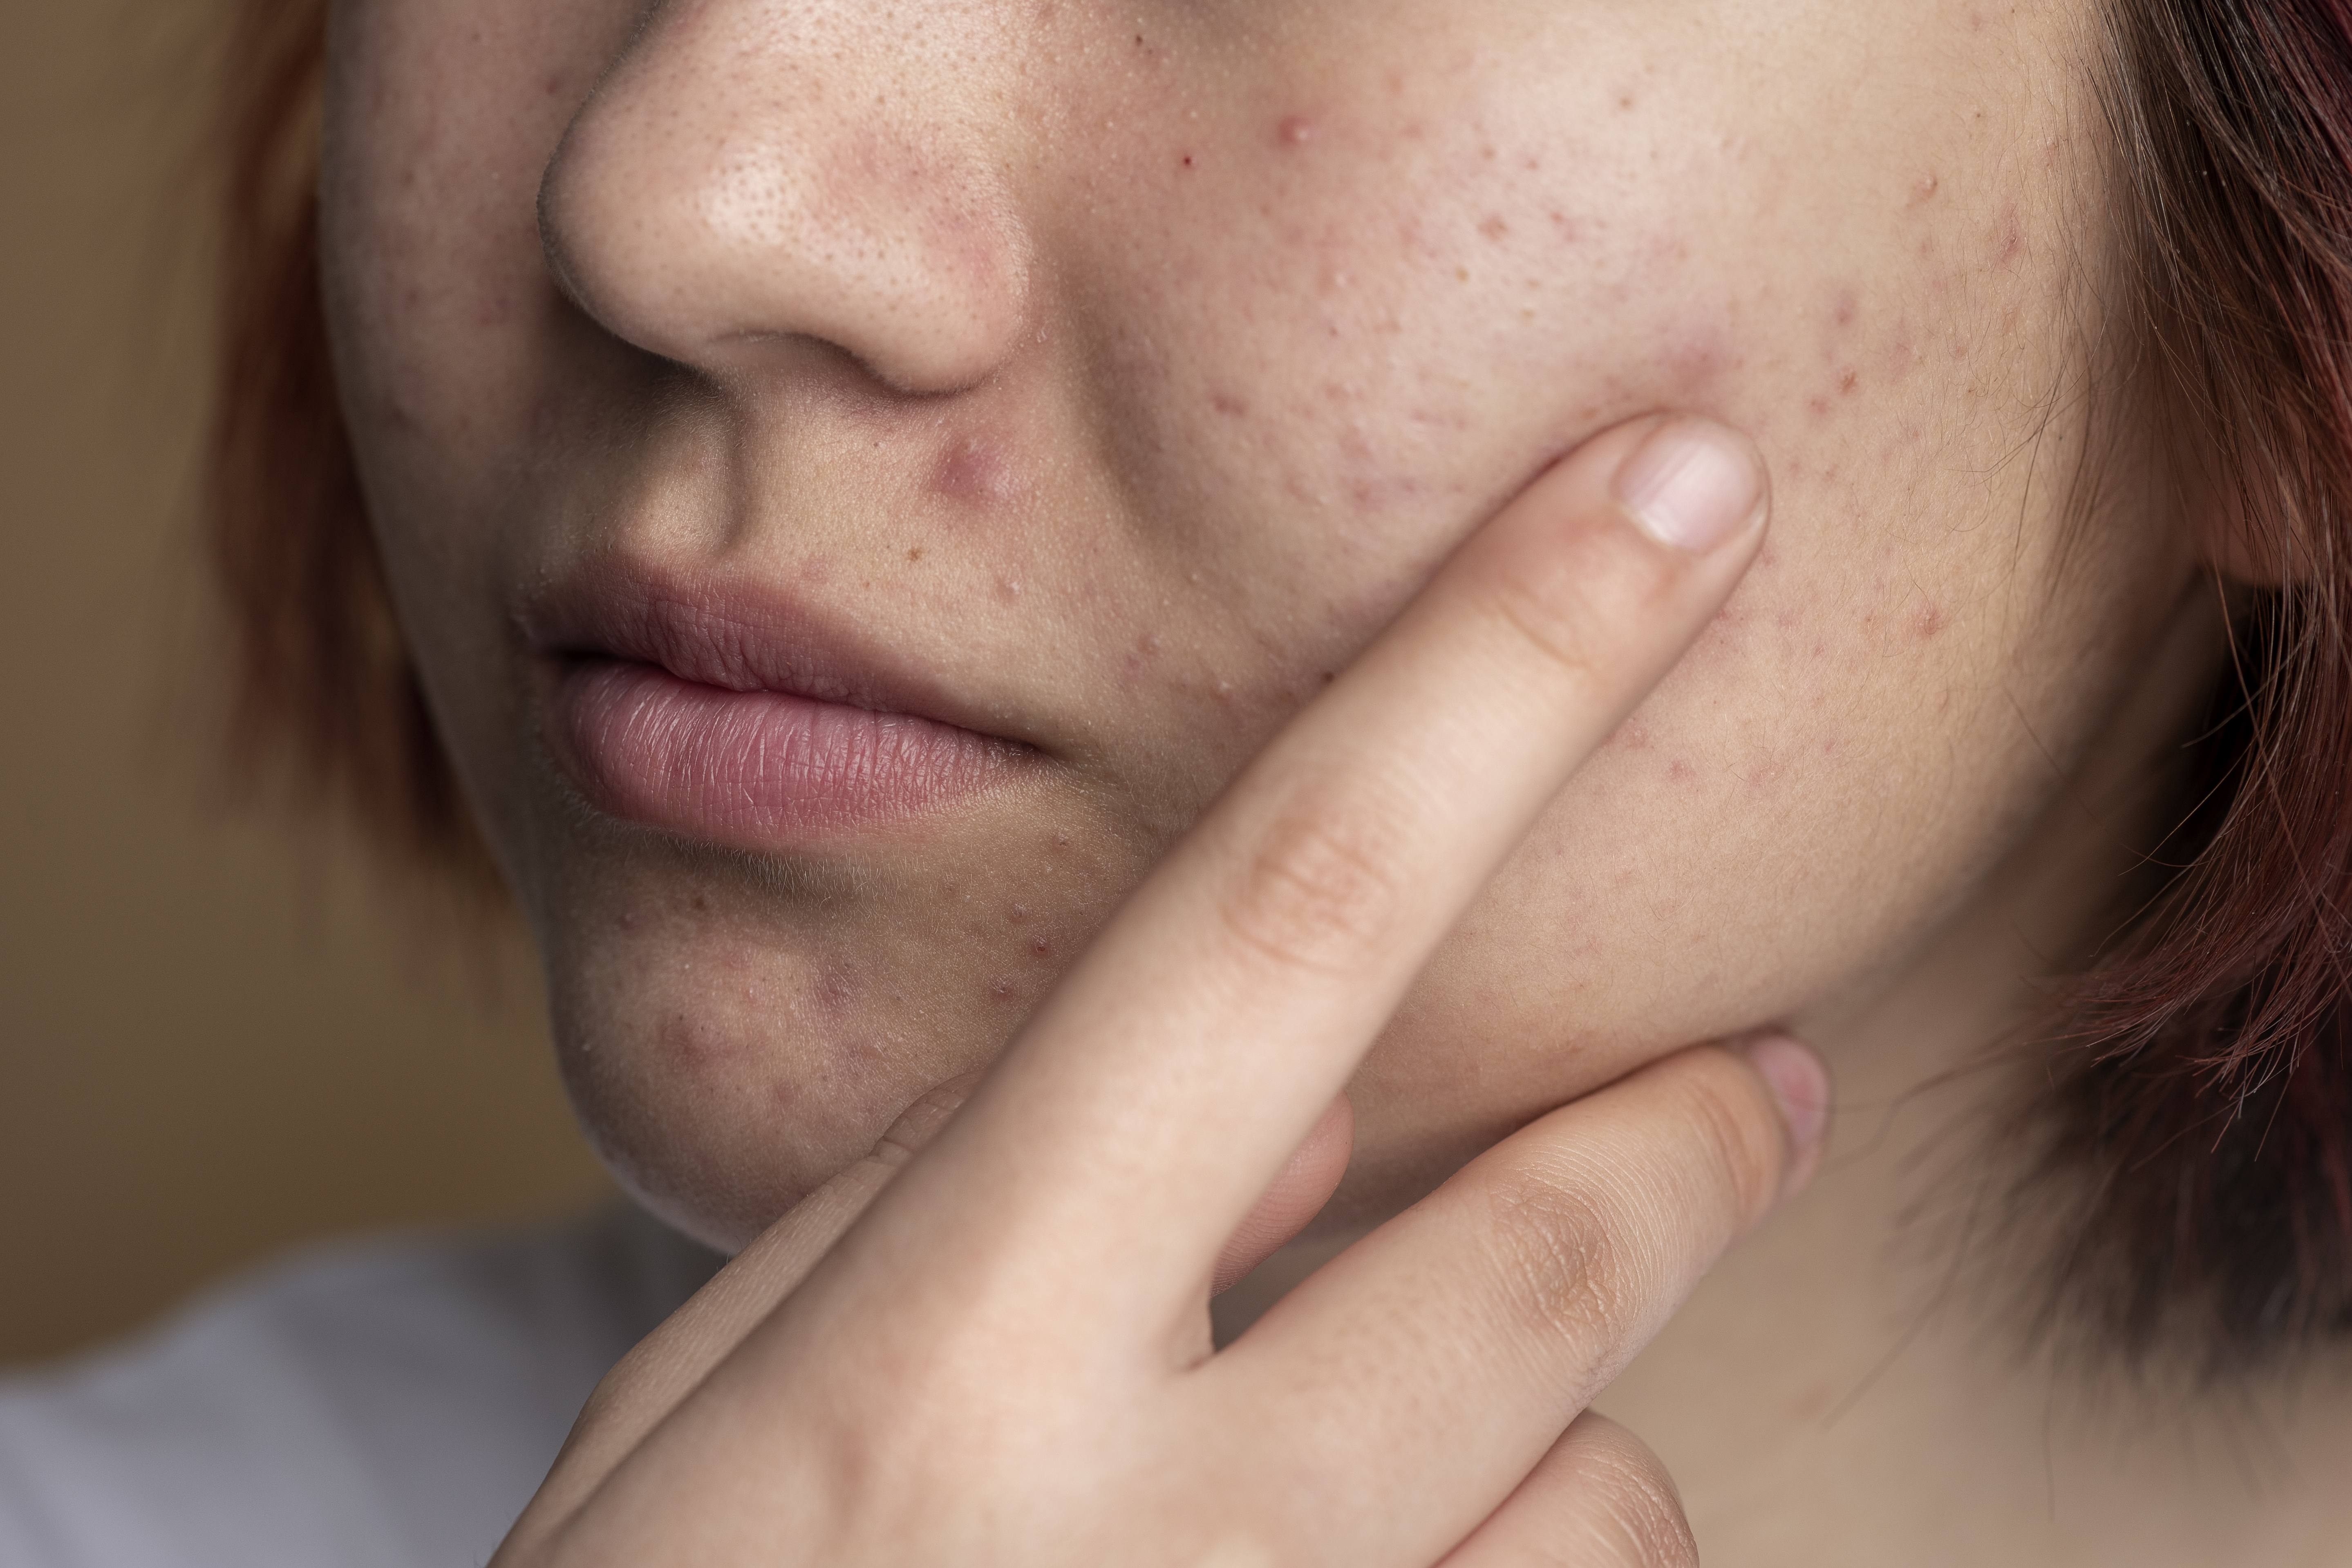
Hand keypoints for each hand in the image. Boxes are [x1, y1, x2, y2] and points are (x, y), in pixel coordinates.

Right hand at [494, 412, 1823, 1565]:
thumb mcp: (742, 1396)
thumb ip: (982, 1213)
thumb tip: (1281, 1094)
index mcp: (952, 1346)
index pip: (1283, 913)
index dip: (1493, 673)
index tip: (1663, 506)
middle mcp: (1141, 1520)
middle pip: (1553, 1242)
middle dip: (1699, 1127)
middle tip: (1765, 1078)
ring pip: (1600, 1503)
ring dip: (1549, 1456)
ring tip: (1410, 1489)